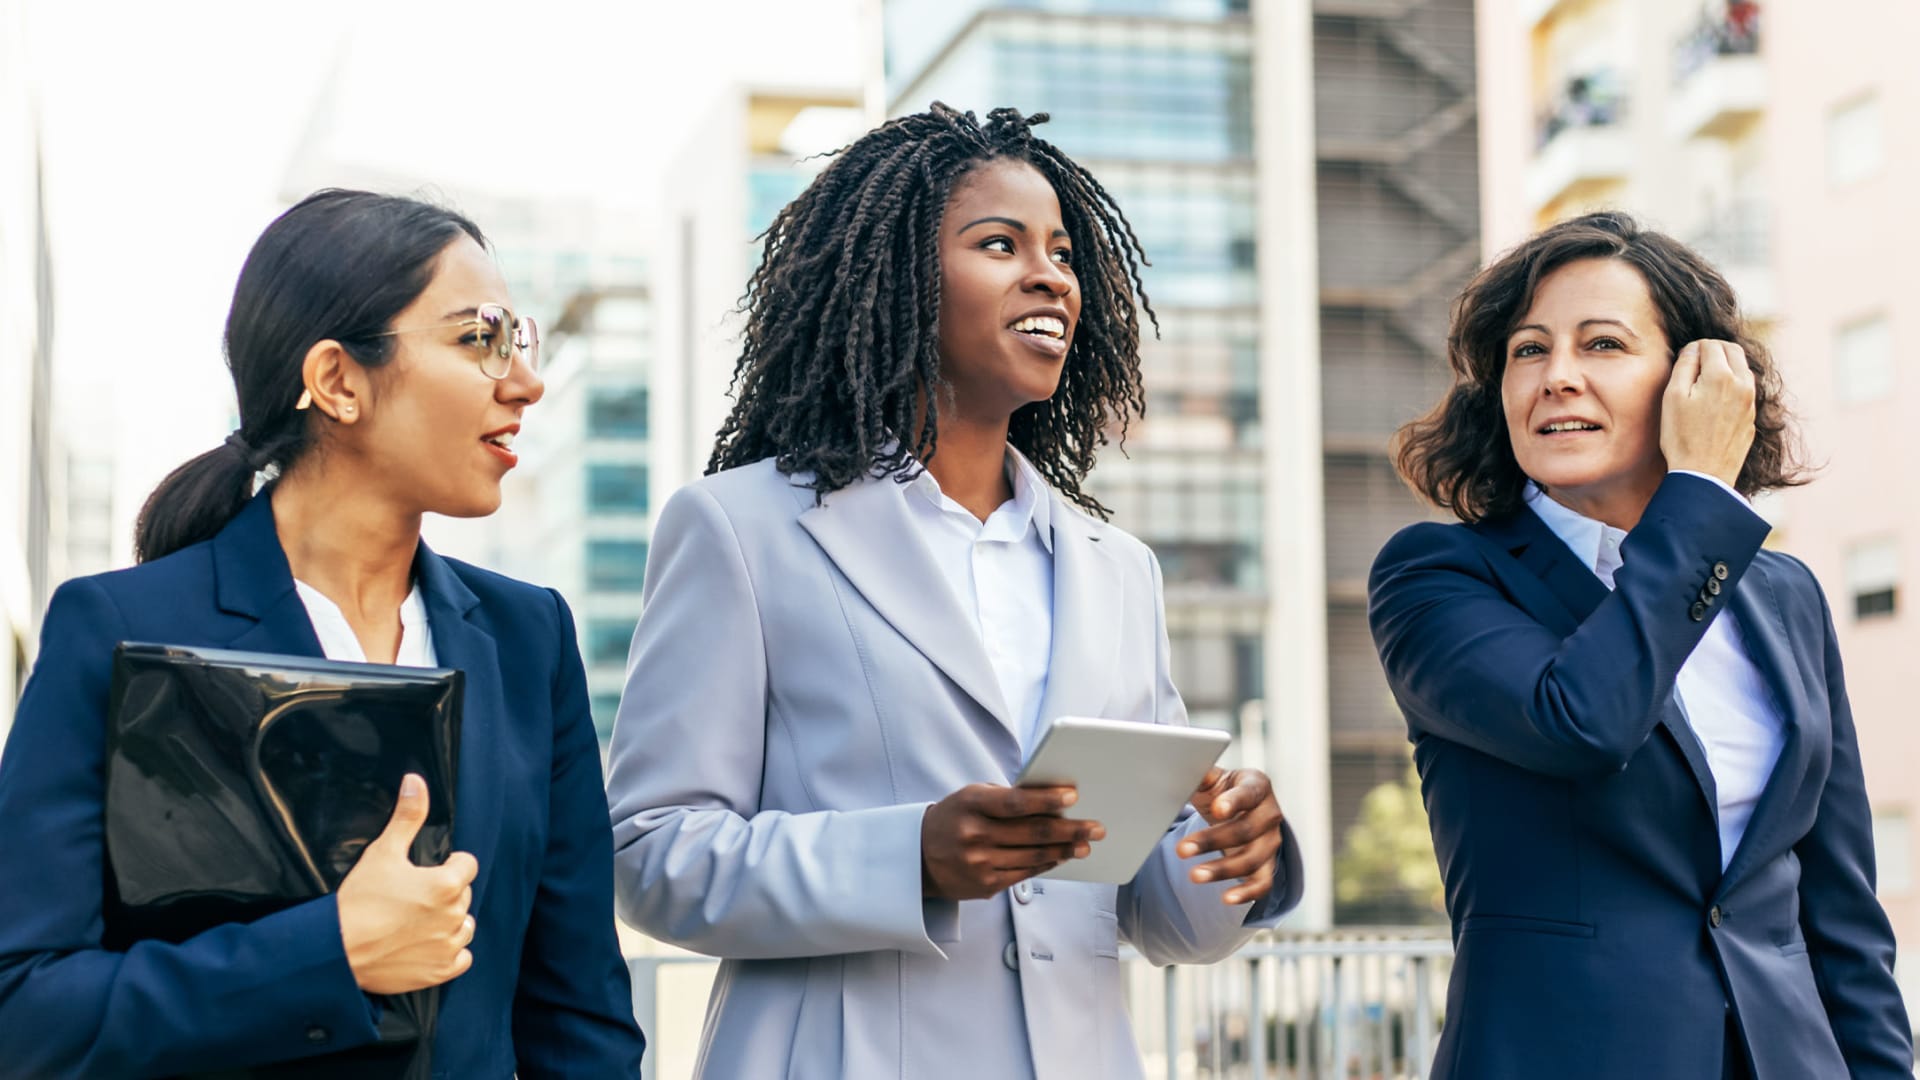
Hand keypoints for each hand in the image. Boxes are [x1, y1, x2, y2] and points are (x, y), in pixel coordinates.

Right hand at [336, 774, 479, 994]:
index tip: (428, 870)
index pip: (466, 864)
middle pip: (463, 895)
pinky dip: (449, 952)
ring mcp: (448, 946)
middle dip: (445, 892)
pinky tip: (426, 945)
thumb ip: (407, 816)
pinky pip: (461, 958)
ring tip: (419, 920)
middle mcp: (454, 916)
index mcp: (447, 885)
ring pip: (465, 926)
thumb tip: (416, 782)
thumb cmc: (359, 900)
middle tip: (414, 896)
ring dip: (450, 922)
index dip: (449, 864)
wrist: (336, 949)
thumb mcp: (383, 852)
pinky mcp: (439, 972)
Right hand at [920, 784, 1103, 900]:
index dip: (1046, 800)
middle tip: (1095, 828)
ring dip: (1064, 850)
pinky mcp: (985, 885)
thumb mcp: (971, 797)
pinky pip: (1025, 873)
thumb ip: (1006, 798)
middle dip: (1070, 830)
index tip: (1072, 796)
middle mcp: (974, 835)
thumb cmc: (954, 818)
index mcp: (971, 805)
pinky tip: (1061, 856)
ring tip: (1085, 844)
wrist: (917, 856)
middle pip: (1032, 833)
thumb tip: (1052, 801)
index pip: (1016, 802)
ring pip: (1033, 856)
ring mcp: (980, 864)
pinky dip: (1046, 863)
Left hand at [1178, 768, 1284, 905]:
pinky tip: (1226, 899)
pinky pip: (1263, 883)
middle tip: (1182, 850)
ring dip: (1222, 869)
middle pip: (1245, 830)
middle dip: (1212, 841)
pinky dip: (1247, 892)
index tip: (1217, 809)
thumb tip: (1182, 768)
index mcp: (1257, 785)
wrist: (1237, 809)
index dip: (1234, 801)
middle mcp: (1270, 813)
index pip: (1249, 793)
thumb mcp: (1213, 778)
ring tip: (1194, 875)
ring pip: (1252, 859)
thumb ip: (1201, 775)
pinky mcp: (1268, 865)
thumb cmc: (1221, 790)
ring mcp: (1271, 842)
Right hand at [1660, 339, 1755, 489]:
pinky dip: (1732, 384)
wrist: (1704, 475)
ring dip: (1726, 365)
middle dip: (1714, 349)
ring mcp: (1750, 401)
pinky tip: (1716, 398)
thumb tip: (1693, 349)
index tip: (1684, 358)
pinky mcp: (1751, 417)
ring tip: (1705, 378)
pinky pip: (1745, 389)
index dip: (1694, 347)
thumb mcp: (1673, 397)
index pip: (1710, 345)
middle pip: (1733, 350)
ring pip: (1742, 368)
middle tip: (1696, 360)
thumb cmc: (1682, 437)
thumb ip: (1684, 366)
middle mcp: (1742, 384)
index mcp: (1721, 376)